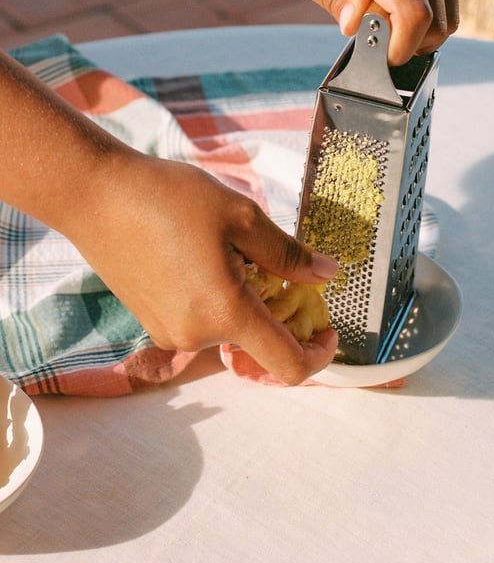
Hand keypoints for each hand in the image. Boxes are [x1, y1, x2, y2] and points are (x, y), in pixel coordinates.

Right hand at [68, 152, 338, 384]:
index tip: (328, 327)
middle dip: (277, 309)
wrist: (95, 196)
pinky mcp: (152, 323)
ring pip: (229, 327)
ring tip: (228, 247)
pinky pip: (201, 321)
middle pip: (258, 340)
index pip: (288, 366)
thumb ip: (288, 254)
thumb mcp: (241, 216)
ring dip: (244, 299)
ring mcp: (170, 334)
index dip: (319, 355)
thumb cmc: (168, 199)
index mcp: (226, 314)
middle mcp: (196, 336)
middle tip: (272, 260)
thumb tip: (326, 275)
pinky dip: (217, 299)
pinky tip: (202, 255)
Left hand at [265, 0, 458, 64]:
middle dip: (406, 42)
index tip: (377, 58)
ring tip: (378, 19)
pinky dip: (424, 12)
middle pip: (437, 21)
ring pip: (448, 14)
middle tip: (369, 37)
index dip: (401, 48)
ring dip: (417, 30)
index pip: (415, 14)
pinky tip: (390, 4)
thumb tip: (357, 26)